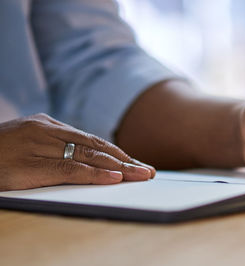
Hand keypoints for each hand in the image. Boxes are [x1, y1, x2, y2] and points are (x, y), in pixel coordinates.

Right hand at [0, 113, 154, 190]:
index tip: (137, 163)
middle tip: (148, 171)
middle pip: (97, 147)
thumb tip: (87, 160)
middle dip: (126, 160)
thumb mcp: (28, 143)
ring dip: (120, 167)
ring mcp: (39, 145)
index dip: (118, 153)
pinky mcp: (29, 164)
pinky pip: (70, 169)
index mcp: (48, 125)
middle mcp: (47, 130)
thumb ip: (55, 147)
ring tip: (141, 175)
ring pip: (89, 156)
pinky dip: (95, 174)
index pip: (92, 141)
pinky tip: (114, 178)